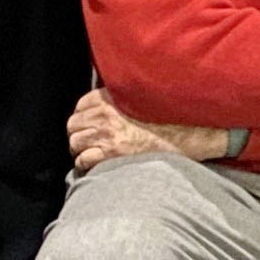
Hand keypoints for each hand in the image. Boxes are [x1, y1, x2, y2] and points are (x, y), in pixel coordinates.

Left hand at [70, 87, 232, 172]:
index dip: (84, 115)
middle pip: (72, 125)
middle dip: (79, 133)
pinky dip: (85, 163)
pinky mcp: (111, 154)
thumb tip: (112, 100)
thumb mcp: (145, 97)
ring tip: (91, 152)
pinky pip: (83, 160)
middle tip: (89, 140)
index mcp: (112, 97)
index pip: (81, 105)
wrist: (187, 135)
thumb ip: (124, 96)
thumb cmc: (170, 117)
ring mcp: (107, 135)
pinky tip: (95, 163)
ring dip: (81, 149)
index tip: (90, 123)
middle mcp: (105, 114)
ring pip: (74, 143)